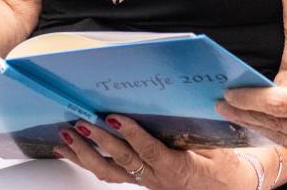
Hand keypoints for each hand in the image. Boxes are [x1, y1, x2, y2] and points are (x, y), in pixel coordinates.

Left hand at [53, 115, 256, 188]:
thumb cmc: (221, 169)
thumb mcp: (215, 149)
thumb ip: (193, 132)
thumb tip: (178, 105)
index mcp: (176, 168)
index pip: (149, 150)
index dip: (131, 134)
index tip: (115, 117)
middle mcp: (155, 177)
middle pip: (122, 161)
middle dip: (98, 141)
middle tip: (80, 124)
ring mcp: (144, 181)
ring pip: (108, 171)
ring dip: (84, 154)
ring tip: (65, 138)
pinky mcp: (137, 180)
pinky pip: (108, 173)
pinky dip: (86, 161)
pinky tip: (70, 151)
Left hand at [217, 66, 286, 166]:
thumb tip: (279, 88)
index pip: (279, 103)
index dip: (250, 99)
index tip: (231, 92)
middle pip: (274, 123)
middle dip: (244, 113)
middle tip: (222, 103)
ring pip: (280, 138)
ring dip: (254, 126)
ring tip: (235, 114)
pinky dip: (274, 136)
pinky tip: (260, 127)